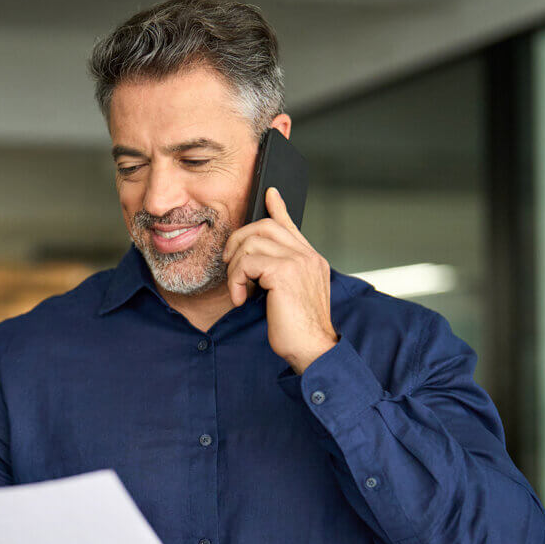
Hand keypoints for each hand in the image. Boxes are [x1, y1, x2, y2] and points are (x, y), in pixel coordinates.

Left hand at [223, 187, 337, 373]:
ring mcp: (298, 261)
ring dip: (235, 268)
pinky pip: (247, 262)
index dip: (278, 207)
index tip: (270, 193)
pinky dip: (237, 280)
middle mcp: (307, 255)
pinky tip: (242, 299)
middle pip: (264, 226)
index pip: (290, 225)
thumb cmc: (299, 330)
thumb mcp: (290, 296)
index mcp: (311, 259)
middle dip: (238, 242)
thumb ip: (279, 274)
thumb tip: (258, 267)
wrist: (313, 350)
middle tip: (231, 267)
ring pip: (251, 243)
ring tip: (239, 290)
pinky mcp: (284, 272)